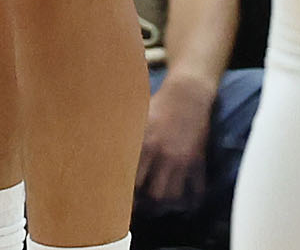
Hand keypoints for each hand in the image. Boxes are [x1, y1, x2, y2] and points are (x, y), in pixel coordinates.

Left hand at [135, 66, 214, 206]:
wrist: (188, 94)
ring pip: (175, 196)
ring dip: (167, 203)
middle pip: (155, 194)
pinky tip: (185, 203)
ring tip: (160, 205)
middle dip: (148, 204)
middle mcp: (165, 157)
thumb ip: (124, 136)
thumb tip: (101, 147)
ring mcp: (183, 161)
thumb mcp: (137, 118)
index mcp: (147, 145)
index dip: (128, 194)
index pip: (134, 181)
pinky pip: (197, 189)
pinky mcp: (198, 161)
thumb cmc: (159, 105)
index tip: (122, 200)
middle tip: (142, 206)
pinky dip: (192, 199)